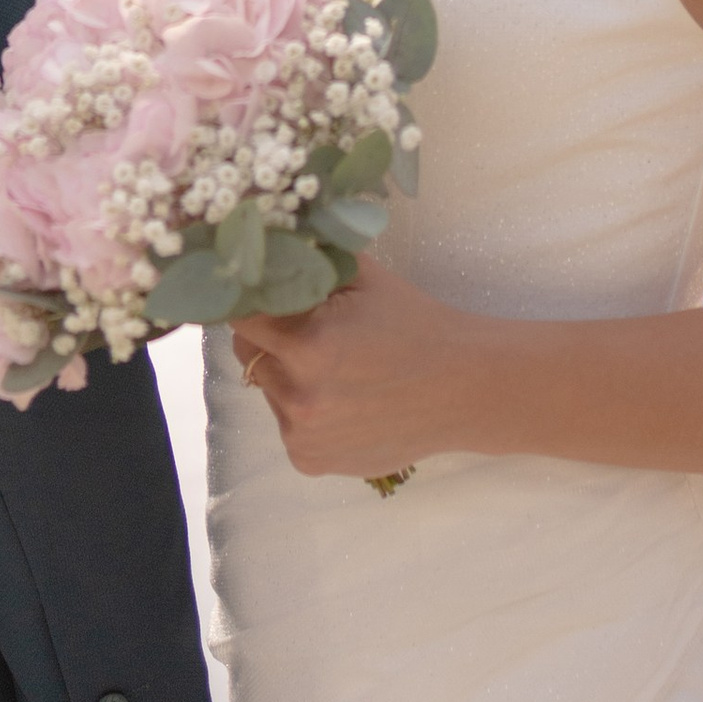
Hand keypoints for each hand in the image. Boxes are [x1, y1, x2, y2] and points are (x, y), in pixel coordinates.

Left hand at [231, 257, 457, 478]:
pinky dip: (302, 409)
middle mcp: (299, 398)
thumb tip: (263, 240)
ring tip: (336, 366)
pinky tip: (344, 398)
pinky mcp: (312, 461)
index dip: (250, 299)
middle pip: (247, 352)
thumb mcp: (361, 276)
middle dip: (266, 335)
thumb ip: (308, 257)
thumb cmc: (413, 323)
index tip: (262, 291)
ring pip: (266, 388)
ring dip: (284, 373)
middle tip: (306, 326)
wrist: (461, 388)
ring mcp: (304, 436)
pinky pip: (287, 423)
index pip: (240, 315)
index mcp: (308, 346)